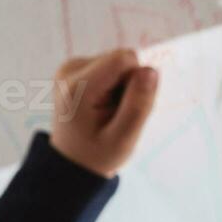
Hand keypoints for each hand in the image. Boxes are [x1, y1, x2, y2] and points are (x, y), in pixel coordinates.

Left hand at [48, 48, 158, 178]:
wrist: (71, 162)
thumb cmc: (97, 154)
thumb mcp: (122, 140)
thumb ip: (138, 105)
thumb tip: (151, 70)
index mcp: (78, 86)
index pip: (124, 60)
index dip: (137, 81)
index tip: (126, 107)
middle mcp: (70, 69)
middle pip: (121, 60)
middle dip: (129, 85)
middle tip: (117, 115)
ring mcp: (71, 67)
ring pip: (118, 62)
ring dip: (122, 87)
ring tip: (109, 112)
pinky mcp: (76, 68)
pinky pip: (111, 66)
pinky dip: (114, 86)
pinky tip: (103, 106)